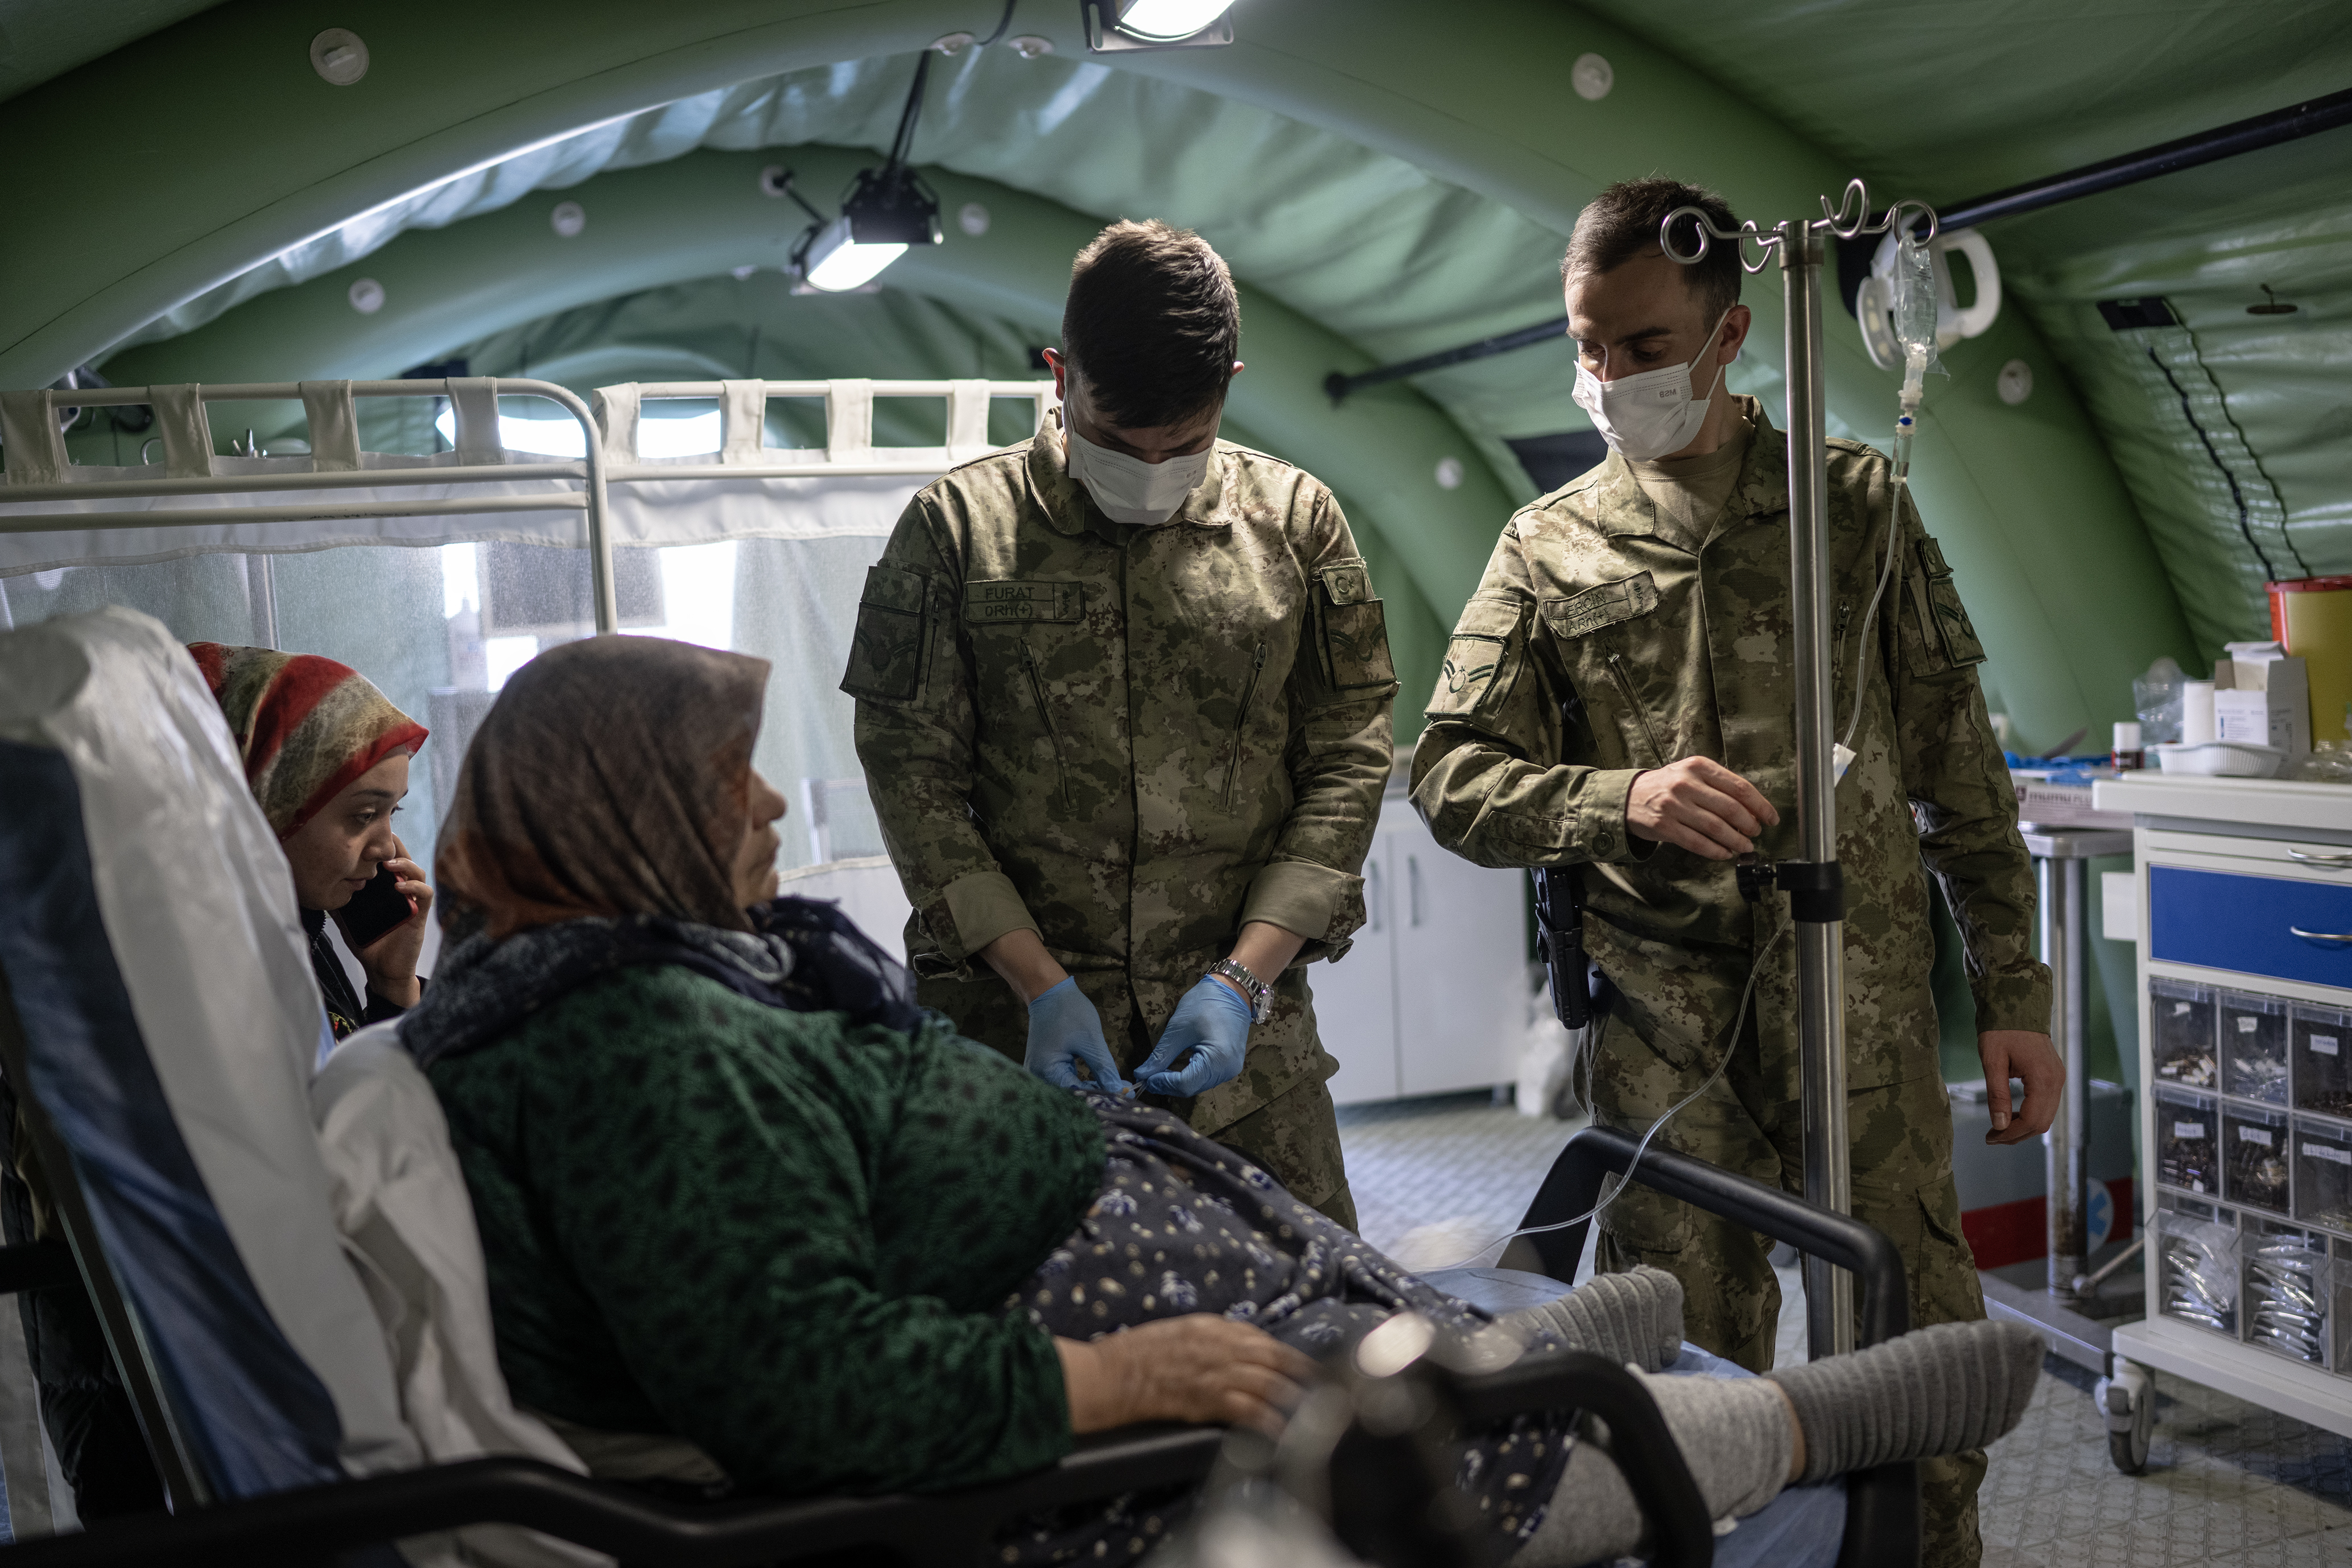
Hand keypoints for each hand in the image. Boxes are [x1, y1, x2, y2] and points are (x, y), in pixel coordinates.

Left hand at [352, 835, 430, 1008]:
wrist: (381, 970)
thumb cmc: (367, 942)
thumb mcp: (347, 918)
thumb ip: (338, 901)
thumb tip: (318, 885)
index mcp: (385, 887)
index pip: (387, 858)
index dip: (382, 844)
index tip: (368, 833)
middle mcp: (401, 889)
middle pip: (405, 858)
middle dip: (395, 846)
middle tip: (383, 838)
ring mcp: (412, 900)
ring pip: (418, 871)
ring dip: (405, 864)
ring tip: (388, 863)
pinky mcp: (420, 913)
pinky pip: (424, 893)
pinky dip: (414, 886)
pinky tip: (399, 886)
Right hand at [1024, 976, 1129, 1092]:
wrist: (1049, 991)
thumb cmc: (1068, 1011)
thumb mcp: (1091, 1041)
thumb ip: (1104, 1068)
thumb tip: (1119, 1090)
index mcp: (1047, 1071)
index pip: (1077, 1094)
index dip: (1102, 1096)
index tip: (1124, 1096)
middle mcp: (1038, 1077)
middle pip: (1071, 1094)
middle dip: (1097, 1094)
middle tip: (1122, 1091)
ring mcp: (1039, 1072)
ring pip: (1069, 1089)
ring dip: (1091, 1088)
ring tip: (1114, 1086)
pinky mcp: (1045, 1067)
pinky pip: (1064, 1080)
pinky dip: (1081, 1080)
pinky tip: (1098, 1081)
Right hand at [1055, 1316, 1313, 1435]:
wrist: (1112, 1374)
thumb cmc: (1138, 1354)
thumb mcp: (1180, 1332)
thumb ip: (1212, 1337)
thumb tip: (1239, 1348)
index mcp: (1213, 1327)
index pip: (1261, 1339)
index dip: (1287, 1354)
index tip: (1306, 1366)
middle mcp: (1220, 1346)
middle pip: (1272, 1358)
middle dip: (1300, 1374)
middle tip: (1323, 1388)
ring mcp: (1216, 1372)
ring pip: (1267, 1382)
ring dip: (1293, 1397)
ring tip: (1313, 1411)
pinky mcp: (1208, 1399)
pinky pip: (1248, 1409)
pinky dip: (1269, 1419)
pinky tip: (1283, 1430)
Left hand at [1135, 975, 1252, 1096]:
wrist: (1231, 991)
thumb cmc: (1204, 1004)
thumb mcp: (1178, 1029)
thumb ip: (1160, 1055)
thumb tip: (1141, 1075)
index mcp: (1217, 1060)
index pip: (1185, 1084)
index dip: (1162, 1083)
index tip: (1144, 1077)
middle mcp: (1227, 1071)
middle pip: (1191, 1088)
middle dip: (1168, 1084)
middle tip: (1148, 1076)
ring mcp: (1231, 1070)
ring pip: (1197, 1085)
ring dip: (1177, 1082)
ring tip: (1159, 1072)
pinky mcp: (1229, 1066)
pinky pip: (1205, 1078)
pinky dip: (1189, 1076)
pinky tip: (1176, 1069)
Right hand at [1626, 757, 1779, 859]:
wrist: (1628, 797)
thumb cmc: (1667, 785)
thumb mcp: (1691, 773)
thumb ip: (1718, 785)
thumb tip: (1753, 809)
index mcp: (1698, 766)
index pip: (1739, 787)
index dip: (1760, 805)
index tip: (1771, 818)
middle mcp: (1686, 784)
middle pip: (1731, 808)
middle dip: (1750, 825)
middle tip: (1756, 833)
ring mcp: (1674, 806)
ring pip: (1716, 827)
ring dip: (1736, 841)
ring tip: (1745, 846)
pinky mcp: (1664, 826)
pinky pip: (1697, 842)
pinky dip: (1716, 851)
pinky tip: (1725, 853)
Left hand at [1978, 1029, 2061, 1144]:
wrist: (2017, 1006)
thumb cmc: (2001, 1030)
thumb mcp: (1992, 1061)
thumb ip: (1997, 1094)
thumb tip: (1999, 1125)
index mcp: (2043, 1078)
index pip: (2032, 1120)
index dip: (2011, 1134)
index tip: (1991, 1138)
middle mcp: (2057, 1081)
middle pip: (2042, 1123)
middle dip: (2017, 1135)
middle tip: (1992, 1137)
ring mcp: (2058, 1079)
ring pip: (2046, 1116)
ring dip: (2023, 1127)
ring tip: (1998, 1128)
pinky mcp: (2055, 1076)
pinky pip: (2046, 1105)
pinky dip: (2030, 1115)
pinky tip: (2011, 1115)